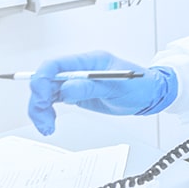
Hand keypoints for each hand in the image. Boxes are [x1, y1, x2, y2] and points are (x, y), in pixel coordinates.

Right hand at [27, 51, 177, 135]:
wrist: (149, 96)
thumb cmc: (139, 86)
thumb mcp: (117, 87)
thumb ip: (90, 87)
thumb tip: (66, 89)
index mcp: (90, 61)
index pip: (57, 64)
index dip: (43, 77)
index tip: (39, 94)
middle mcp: (79, 70)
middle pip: (46, 80)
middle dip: (39, 99)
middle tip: (44, 118)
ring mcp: (75, 82)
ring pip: (46, 92)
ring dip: (40, 109)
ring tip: (47, 126)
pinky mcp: (75, 94)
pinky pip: (53, 101)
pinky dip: (47, 113)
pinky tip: (49, 123)